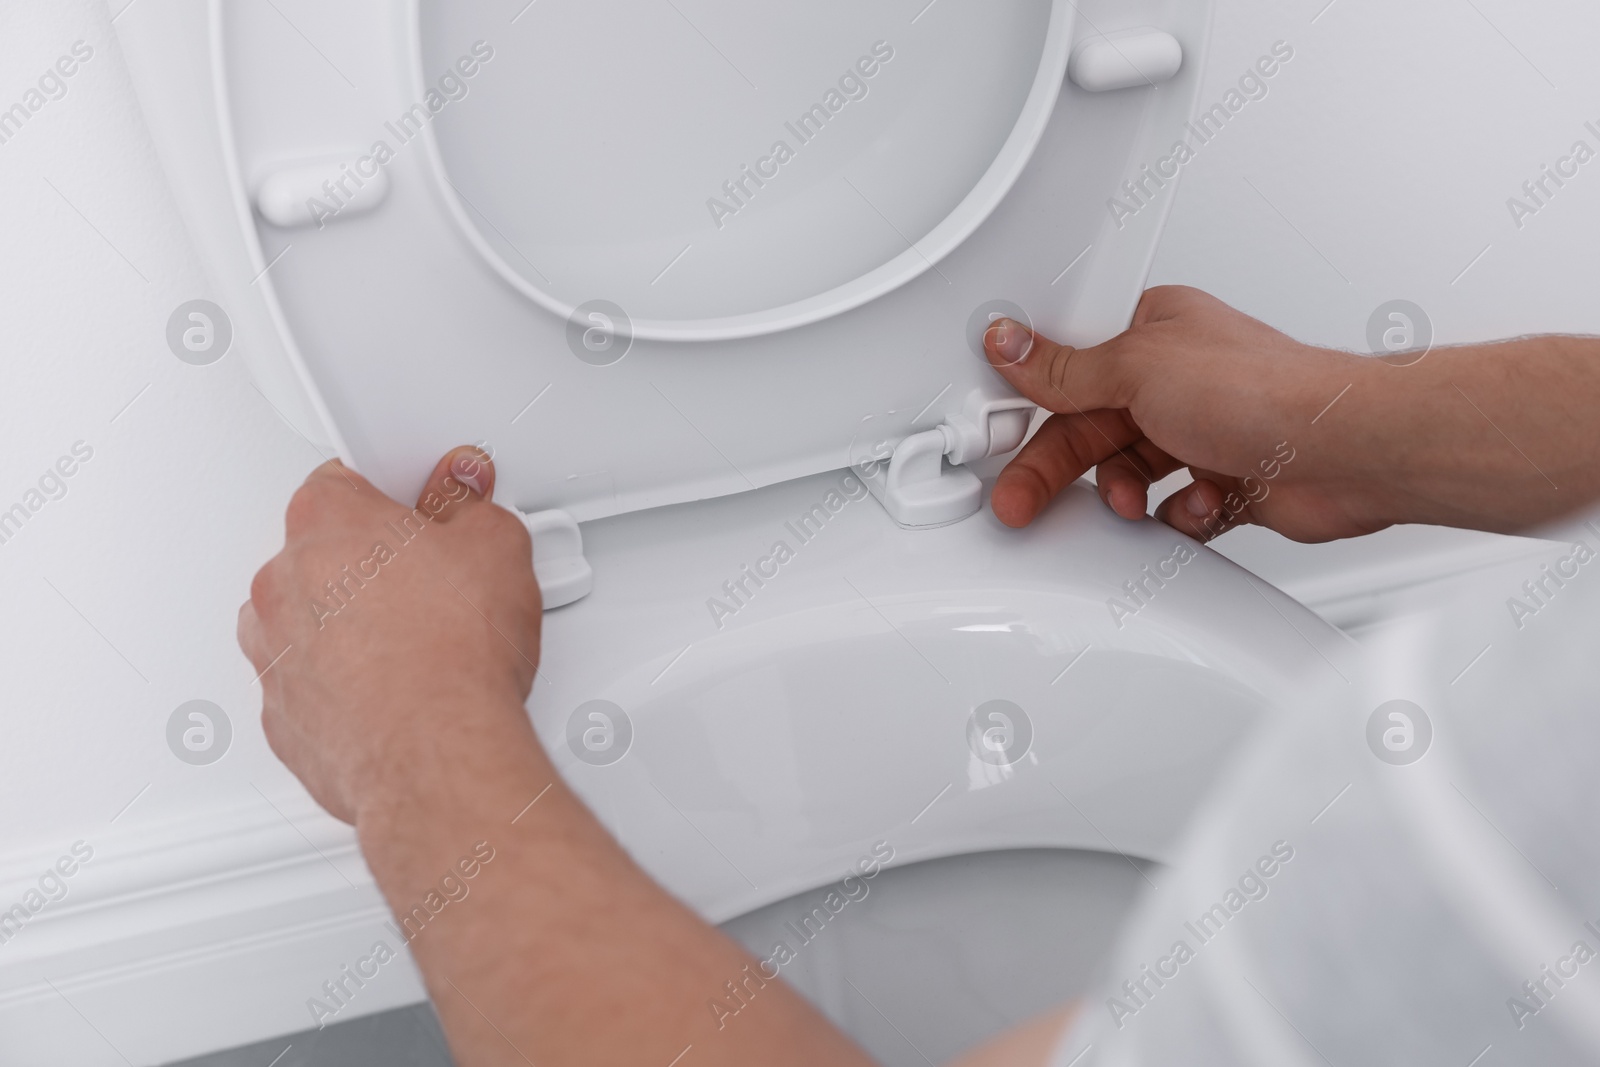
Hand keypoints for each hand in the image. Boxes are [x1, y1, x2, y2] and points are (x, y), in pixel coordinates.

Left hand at [237, 447, 541, 823]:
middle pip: (322, 553)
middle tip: (434, 583)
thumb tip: (470, 506)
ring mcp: (274, 654)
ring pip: (307, 623)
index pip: (346, 479)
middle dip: (372, 565)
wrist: (434, 753)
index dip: (395, 494)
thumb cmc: (449, 657)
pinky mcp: (283, 718)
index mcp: (323, 522)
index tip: (427, 511)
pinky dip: (346, 690)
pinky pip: (311, 687)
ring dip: (351, 628)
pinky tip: (400, 693)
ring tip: (418, 645)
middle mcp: (281, 585)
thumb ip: (474, 511)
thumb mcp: (497, 548)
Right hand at [983, 286, 1388, 541]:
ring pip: (1129, 474)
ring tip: (1133, 503)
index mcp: (1155, 331)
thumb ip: (1066, 367)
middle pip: (1090, 429)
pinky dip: (1176, 515)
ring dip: (1126, 494)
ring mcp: (1202, 431)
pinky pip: (1172, 508)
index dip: (1033, 402)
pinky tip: (1193, 506)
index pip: (1071, 366)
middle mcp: (1177, 378)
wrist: (1346, 452)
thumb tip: (1010, 343)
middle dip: (1061, 469)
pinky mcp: (1226, 480)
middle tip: (1023, 500)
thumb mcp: (1137, 368)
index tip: (1000, 433)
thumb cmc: (1264, 390)